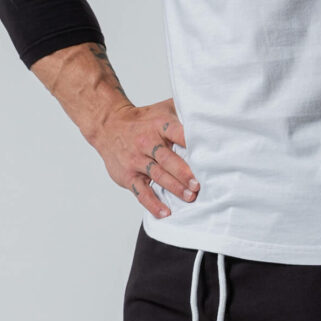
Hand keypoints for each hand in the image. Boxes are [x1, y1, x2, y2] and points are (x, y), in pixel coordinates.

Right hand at [92, 97, 199, 217]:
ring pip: (157, 175)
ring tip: (190, 196)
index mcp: (159, 124)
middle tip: (198, 184)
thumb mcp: (163, 108)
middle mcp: (147, 142)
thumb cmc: (143, 120)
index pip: (176, 132)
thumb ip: (184, 110)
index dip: (190, 142)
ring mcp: (136, 160)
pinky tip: (165, 212)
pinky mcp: (128, 176)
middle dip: (184, 172)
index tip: (205, 153)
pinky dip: (152, 203)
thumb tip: (211, 112)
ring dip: (174, 188)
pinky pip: (141, 192)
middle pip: (167, 158)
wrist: (109, 126)